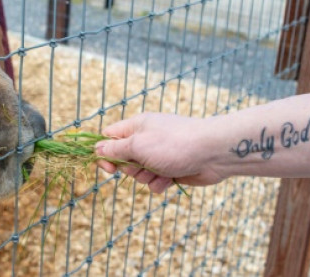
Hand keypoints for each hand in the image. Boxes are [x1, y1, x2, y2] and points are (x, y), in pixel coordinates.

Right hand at [95, 112, 227, 193]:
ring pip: (139, 174)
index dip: (104, 153)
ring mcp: (159, 155)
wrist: (212, 153)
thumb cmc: (174, 144)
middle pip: (123, 159)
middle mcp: (146, 139)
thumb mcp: (138, 145)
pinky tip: (171, 178)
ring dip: (146, 177)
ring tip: (160, 171)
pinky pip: (154, 181)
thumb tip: (97, 148)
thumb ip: (116, 148)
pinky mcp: (170, 169)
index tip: (108, 168)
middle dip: (129, 168)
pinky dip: (160, 182)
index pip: (109, 138)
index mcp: (136, 127)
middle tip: (142, 165)